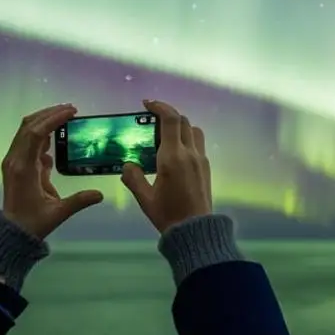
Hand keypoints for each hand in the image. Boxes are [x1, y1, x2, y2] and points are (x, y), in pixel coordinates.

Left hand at [1, 104, 103, 238]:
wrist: (11, 233)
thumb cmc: (33, 223)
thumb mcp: (58, 213)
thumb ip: (79, 201)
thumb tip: (100, 193)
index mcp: (23, 168)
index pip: (36, 134)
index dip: (53, 119)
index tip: (72, 112)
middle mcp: (15, 160)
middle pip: (29, 126)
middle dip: (49, 114)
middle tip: (71, 109)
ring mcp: (13, 161)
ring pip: (26, 131)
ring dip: (44, 120)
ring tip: (65, 116)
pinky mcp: (15, 164)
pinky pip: (26, 142)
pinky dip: (40, 134)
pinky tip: (55, 137)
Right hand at [121, 99, 212, 233]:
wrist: (196, 231)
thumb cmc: (168, 215)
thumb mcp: (144, 198)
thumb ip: (133, 178)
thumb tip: (128, 165)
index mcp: (172, 157)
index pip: (170, 120)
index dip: (159, 106)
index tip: (147, 104)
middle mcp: (190, 154)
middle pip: (183, 121)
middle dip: (167, 115)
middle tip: (152, 119)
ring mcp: (201, 160)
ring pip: (194, 131)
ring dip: (180, 126)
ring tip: (165, 134)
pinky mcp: (206, 168)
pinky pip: (198, 144)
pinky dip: (187, 139)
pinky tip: (175, 152)